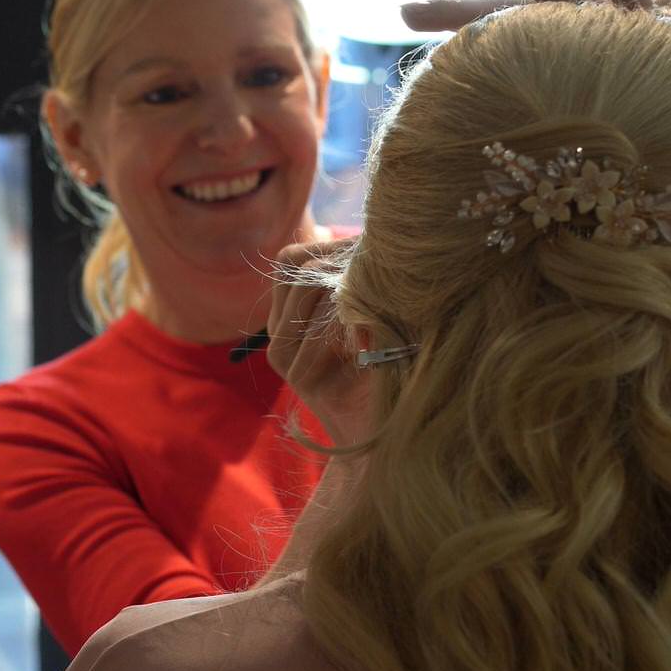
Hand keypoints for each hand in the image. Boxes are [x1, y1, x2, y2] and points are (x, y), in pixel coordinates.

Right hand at [266, 238, 368, 445]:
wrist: (382, 435)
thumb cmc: (390, 371)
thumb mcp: (375, 315)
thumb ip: (362, 282)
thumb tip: (373, 236)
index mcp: (293, 312)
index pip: (293, 258)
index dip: (329, 247)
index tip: (372, 249)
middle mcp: (279, 329)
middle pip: (292, 265)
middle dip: (336, 259)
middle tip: (377, 267)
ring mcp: (282, 351)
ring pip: (303, 286)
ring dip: (344, 284)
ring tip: (377, 297)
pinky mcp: (296, 373)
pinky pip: (314, 324)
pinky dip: (347, 317)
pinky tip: (373, 329)